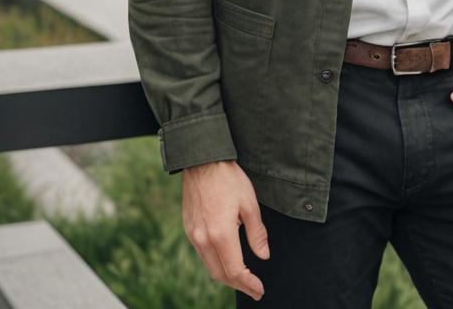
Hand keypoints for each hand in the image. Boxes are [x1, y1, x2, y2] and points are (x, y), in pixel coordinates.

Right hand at [182, 160, 268, 301]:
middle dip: (238, 284)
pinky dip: (216, 262)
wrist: (202, 161)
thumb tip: (263, 256)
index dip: (249, 284)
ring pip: (210, 266)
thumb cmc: (229, 179)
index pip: (235, 271)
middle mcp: (203, 239)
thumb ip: (257, 233)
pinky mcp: (189, 229)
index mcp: (221, 234)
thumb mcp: (249, 203)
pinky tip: (227, 259)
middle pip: (220, 275)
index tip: (260, 289)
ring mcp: (193, 235)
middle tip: (254, 289)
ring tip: (243, 277)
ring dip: (226, 275)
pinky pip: (202, 254)